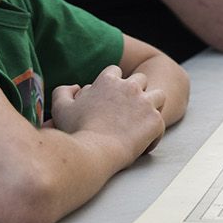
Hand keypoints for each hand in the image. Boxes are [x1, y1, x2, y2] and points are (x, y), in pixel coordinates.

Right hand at [49, 64, 165, 157]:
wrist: (95, 151)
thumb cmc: (77, 131)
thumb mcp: (61, 108)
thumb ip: (63, 92)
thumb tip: (75, 86)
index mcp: (108, 80)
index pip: (114, 72)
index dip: (113, 82)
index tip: (111, 96)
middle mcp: (130, 87)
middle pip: (140, 79)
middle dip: (136, 90)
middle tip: (130, 108)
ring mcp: (146, 103)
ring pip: (159, 95)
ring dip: (153, 105)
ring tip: (144, 119)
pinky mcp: (156, 120)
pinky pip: (161, 122)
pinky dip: (154, 132)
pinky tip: (144, 142)